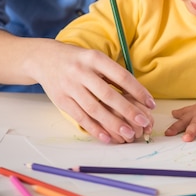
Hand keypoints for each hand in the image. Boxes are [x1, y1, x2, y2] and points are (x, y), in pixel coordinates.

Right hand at [33, 41, 154, 143]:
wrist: (44, 58)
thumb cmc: (77, 60)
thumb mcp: (94, 58)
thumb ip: (111, 74)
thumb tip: (136, 94)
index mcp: (95, 58)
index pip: (121, 76)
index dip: (137, 90)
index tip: (150, 103)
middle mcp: (82, 72)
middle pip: (108, 94)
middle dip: (128, 110)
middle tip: (143, 122)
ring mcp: (70, 86)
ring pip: (94, 109)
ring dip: (113, 123)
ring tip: (128, 133)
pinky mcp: (61, 100)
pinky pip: (80, 117)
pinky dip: (95, 129)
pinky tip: (107, 136)